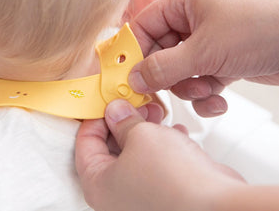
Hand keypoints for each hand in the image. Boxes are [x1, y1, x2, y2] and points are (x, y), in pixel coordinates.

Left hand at [76, 99, 244, 210]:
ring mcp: (141, 195)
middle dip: (124, 120)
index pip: (85, 143)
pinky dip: (163, 145)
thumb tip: (115, 110)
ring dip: (145, 129)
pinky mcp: (163, 192)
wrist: (216, 204)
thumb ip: (123, 120)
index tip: (109, 101)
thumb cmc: (173, 180)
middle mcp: (117, 194)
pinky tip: (175, 133)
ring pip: (135, 152)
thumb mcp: (141, 135)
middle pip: (110, 146)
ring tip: (157, 113)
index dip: (96, 117)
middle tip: (135, 103)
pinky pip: (155, 162)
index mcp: (99, 184)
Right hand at [128, 0, 278, 116]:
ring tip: (207, 88)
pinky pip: (198, 82)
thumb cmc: (257, 30)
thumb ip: (163, 66)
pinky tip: (218, 99)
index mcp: (182, 4)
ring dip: (189, 87)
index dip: (131, 51)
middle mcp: (190, 22)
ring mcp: (205, 44)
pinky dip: (205, 95)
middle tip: (163, 92)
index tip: (122, 75)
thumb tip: (133, 78)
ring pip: (177, 72)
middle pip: (158, 54)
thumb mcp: (204, 50)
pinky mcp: (219, 63)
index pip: (143, 26)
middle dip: (166, 76)